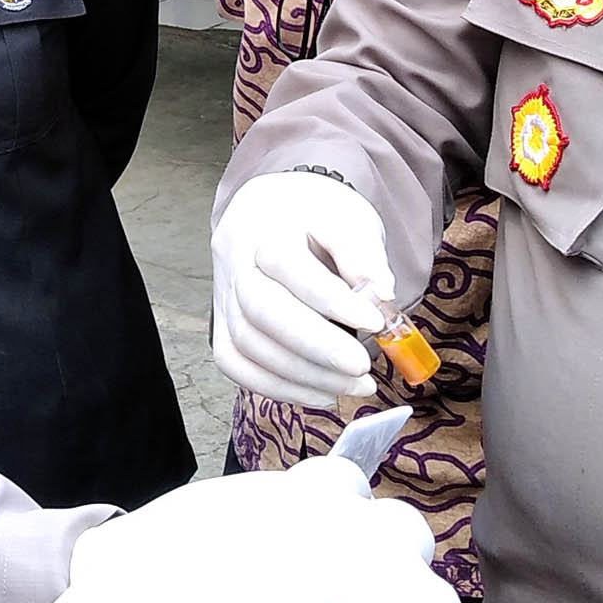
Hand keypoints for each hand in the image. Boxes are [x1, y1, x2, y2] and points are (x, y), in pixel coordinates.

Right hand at [212, 170, 392, 406]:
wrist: (276, 211)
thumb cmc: (315, 216)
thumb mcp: (349, 217)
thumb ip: (363, 253)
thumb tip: (381, 294)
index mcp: (265, 227)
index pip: (288, 265)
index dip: (329, 299)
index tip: (374, 322)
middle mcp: (234, 262)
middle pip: (259, 311)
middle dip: (314, 347)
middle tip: (361, 367)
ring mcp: (223, 296)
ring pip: (247, 345)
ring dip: (303, 375)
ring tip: (354, 384)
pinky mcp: (222, 326)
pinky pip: (236, 364)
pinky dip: (277, 386)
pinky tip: (321, 392)